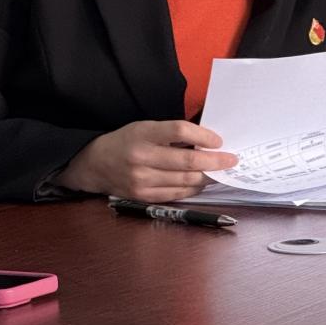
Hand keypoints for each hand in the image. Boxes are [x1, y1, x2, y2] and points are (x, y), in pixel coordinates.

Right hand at [55, 120, 237, 201]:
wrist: (94, 164)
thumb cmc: (126, 141)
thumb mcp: (145, 127)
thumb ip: (171, 133)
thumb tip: (205, 140)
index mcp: (143, 134)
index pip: (179, 131)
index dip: (202, 135)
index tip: (218, 140)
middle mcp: (142, 158)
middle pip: (187, 160)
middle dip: (215, 161)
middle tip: (231, 160)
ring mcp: (142, 180)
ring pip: (185, 181)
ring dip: (207, 176)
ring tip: (219, 172)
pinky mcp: (143, 197)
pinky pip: (177, 194)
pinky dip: (193, 188)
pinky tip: (201, 182)